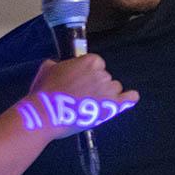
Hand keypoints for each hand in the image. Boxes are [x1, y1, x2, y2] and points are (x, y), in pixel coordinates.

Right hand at [22, 55, 138, 137]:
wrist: (47, 113)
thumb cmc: (45, 90)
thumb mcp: (48, 68)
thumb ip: (60, 63)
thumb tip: (61, 65)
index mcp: (90, 61)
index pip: (96, 63)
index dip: (88, 73)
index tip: (80, 81)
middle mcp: (103, 73)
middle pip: (105, 77)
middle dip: (96, 85)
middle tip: (82, 95)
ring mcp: (109, 90)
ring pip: (114, 88)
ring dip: (106, 94)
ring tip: (92, 104)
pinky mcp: (113, 107)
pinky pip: (129, 99)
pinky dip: (129, 98)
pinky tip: (128, 98)